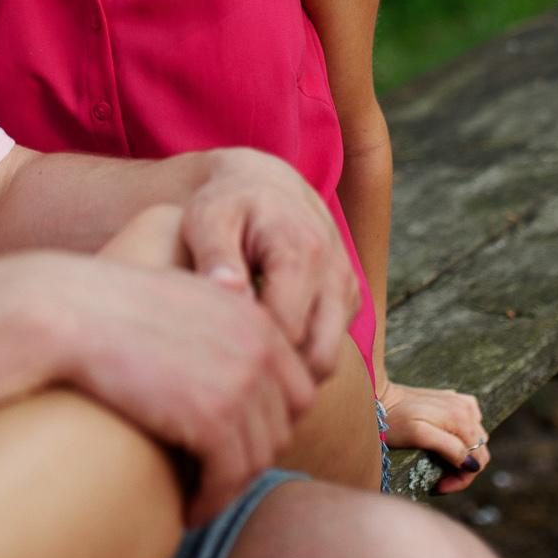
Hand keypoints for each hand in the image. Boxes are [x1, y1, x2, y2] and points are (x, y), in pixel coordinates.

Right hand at [31, 253, 317, 526]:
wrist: (67, 314)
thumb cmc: (106, 305)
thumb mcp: (179, 293)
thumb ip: (218, 310)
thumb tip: (232, 325)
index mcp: (255, 317)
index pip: (298, 390)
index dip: (269, 424)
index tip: (234, 444)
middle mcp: (259, 347)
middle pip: (281, 429)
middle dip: (250, 457)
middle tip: (213, 478)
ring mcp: (241, 382)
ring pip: (257, 460)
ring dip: (227, 487)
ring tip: (196, 498)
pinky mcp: (212, 418)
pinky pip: (228, 478)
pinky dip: (209, 501)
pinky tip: (185, 510)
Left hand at [177, 149, 357, 383]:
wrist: (267, 184)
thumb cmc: (228, 204)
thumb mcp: (208, 219)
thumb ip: (216, 257)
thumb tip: (229, 293)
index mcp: (302, 252)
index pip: (286, 333)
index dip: (249, 354)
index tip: (213, 355)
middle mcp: (336, 273)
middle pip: (317, 358)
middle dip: (275, 374)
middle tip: (228, 371)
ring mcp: (347, 289)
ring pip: (328, 360)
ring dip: (290, 370)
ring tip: (243, 360)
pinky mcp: (349, 299)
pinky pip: (330, 347)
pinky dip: (300, 356)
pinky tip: (262, 344)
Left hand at [378, 377, 488, 494]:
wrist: (378, 397)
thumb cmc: (394, 421)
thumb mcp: (419, 436)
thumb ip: (448, 447)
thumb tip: (472, 463)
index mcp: (461, 419)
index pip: (478, 460)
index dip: (461, 479)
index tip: (438, 485)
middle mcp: (467, 409)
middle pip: (480, 451)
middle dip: (462, 471)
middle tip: (439, 480)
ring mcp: (462, 403)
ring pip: (477, 440)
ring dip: (463, 456)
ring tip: (440, 464)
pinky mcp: (455, 400)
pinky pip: (471, 424)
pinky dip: (463, 438)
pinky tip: (446, 443)